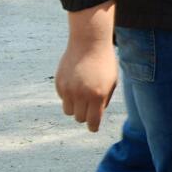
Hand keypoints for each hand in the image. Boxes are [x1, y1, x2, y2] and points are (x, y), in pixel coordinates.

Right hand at [55, 0, 116, 132]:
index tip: (93, 128)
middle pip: (79, 118)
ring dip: (76, 107)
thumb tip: (95, 116)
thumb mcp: (111, 82)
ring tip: (82, 95)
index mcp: (97, 95)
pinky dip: (69, 95)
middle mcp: (81, 95)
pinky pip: (63, 98)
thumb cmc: (104, 63)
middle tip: (89, 106)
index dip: (93, 127)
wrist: (89, 43)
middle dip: (85, 115)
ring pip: (69, 111)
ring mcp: (68, 89)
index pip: (92, 121)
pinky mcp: (59, 84)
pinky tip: (76, 82)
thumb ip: (104, 100)